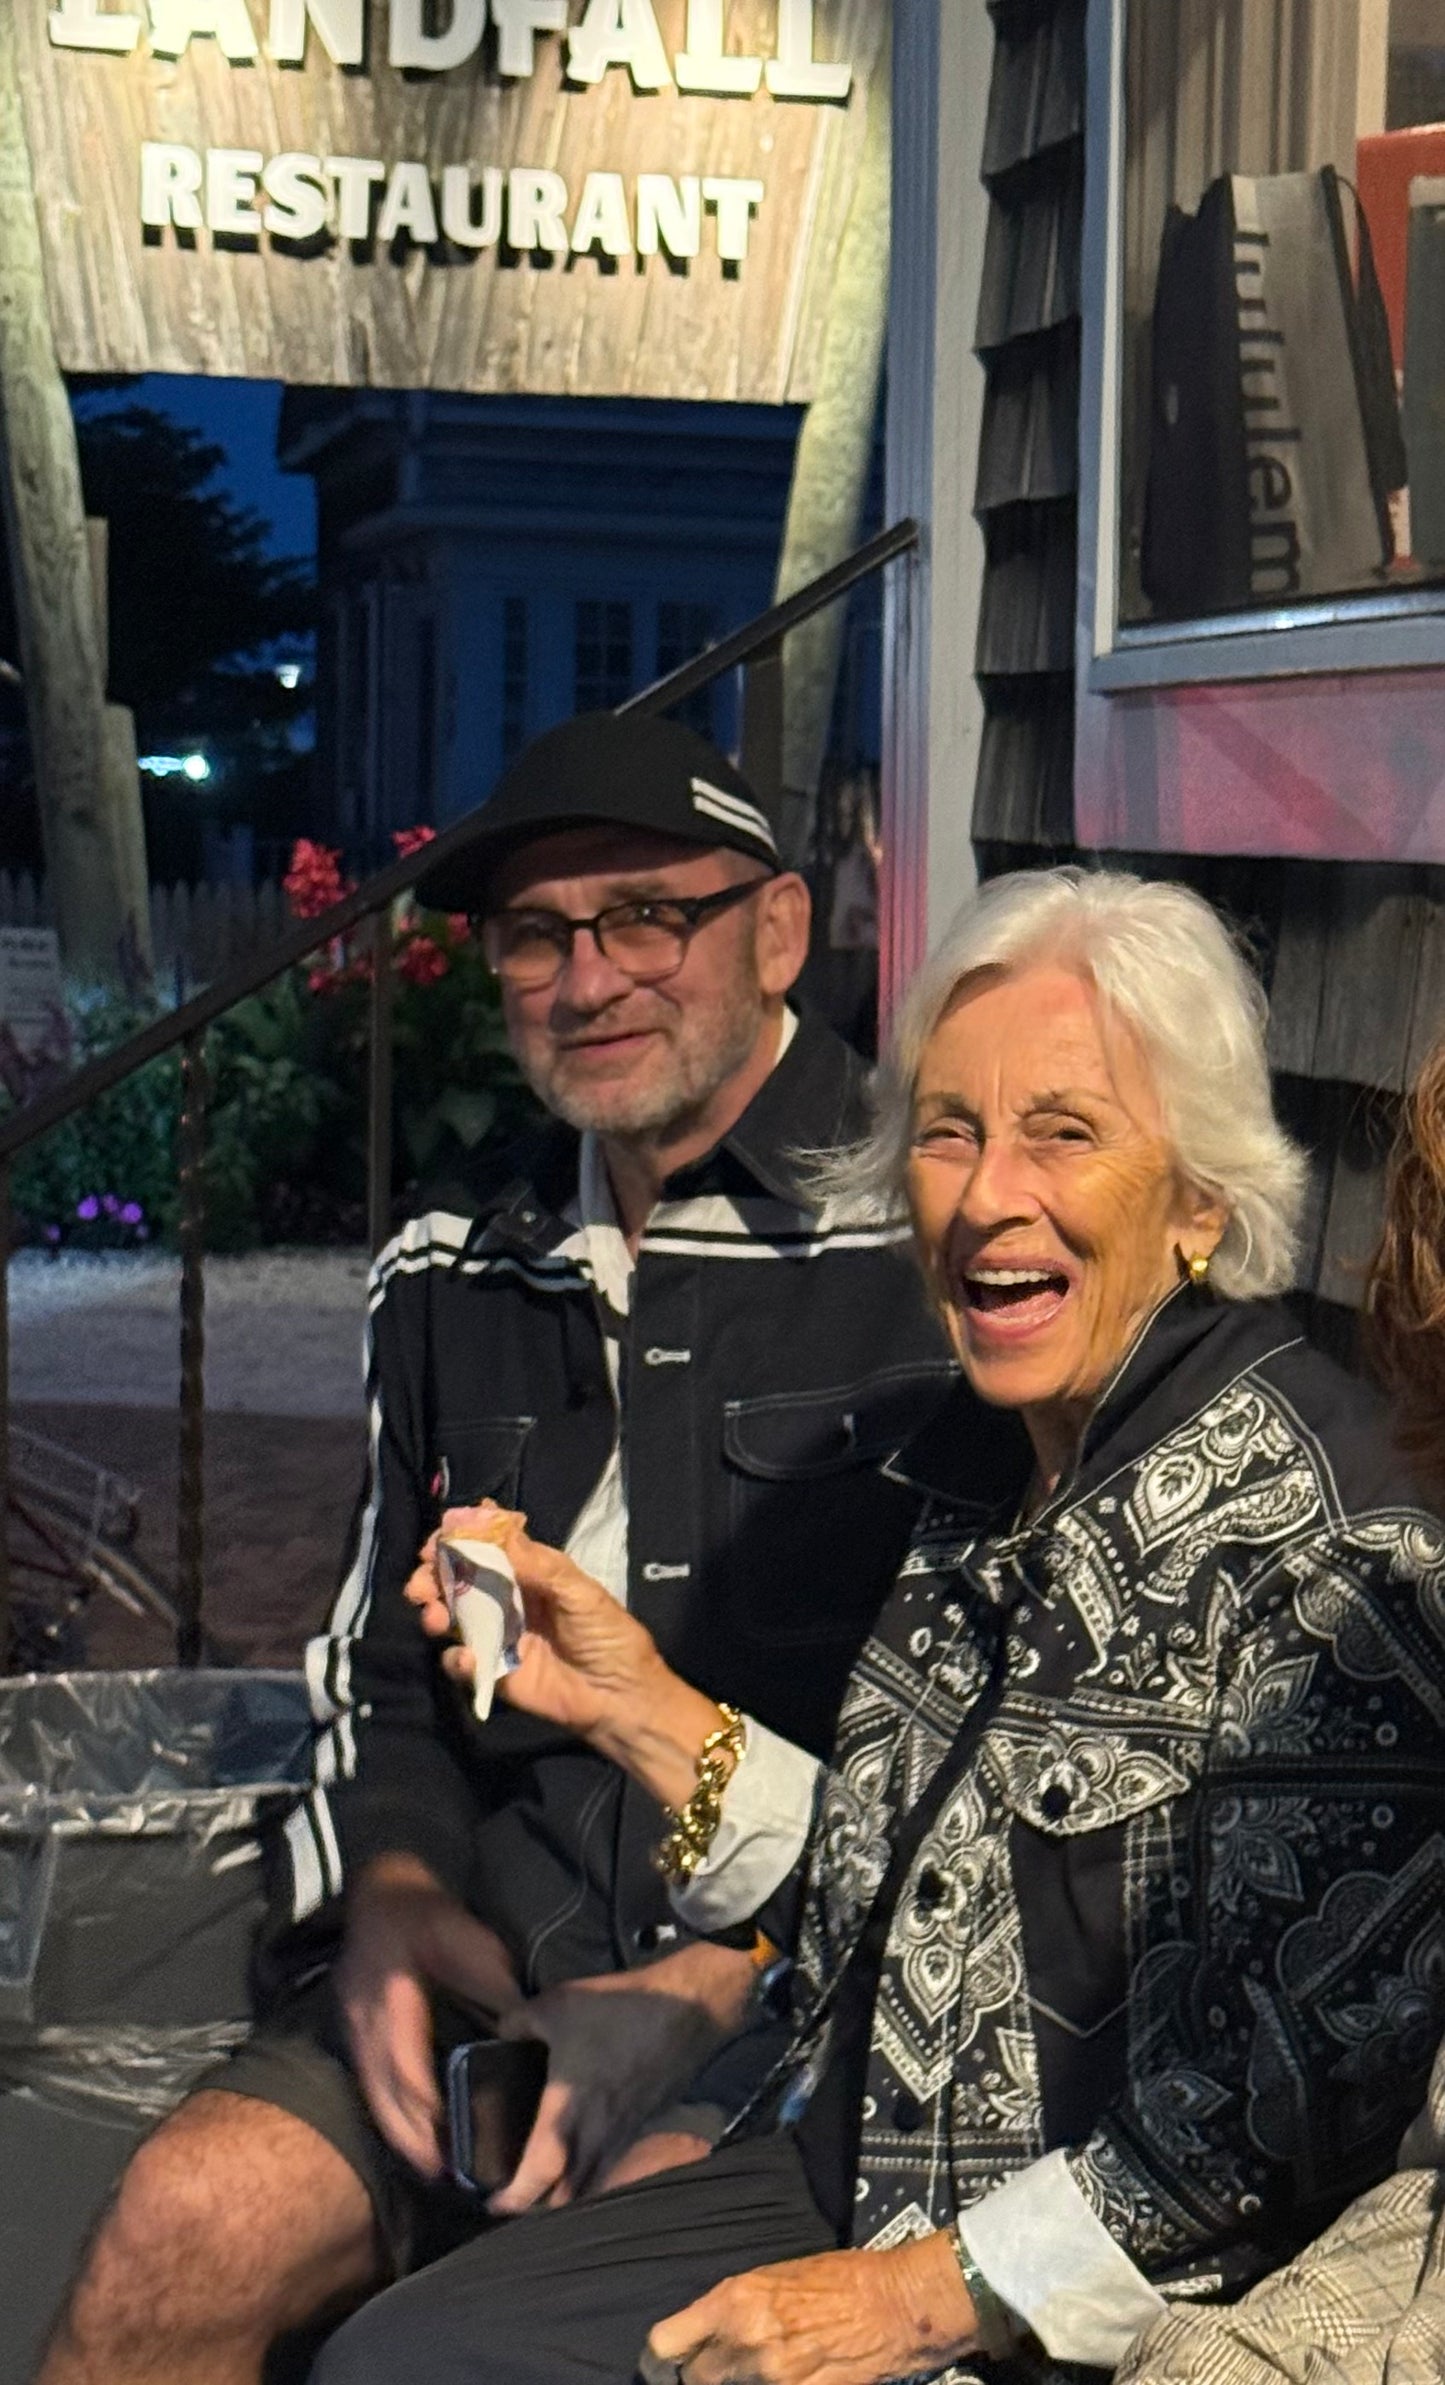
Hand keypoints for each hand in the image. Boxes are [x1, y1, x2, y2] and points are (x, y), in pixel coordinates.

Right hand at [335, 1853, 519, 2175]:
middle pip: (383, 2091)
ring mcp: (354, 2028)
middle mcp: (367, 2019)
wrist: (381, 1892)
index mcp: (394, 1996)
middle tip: (442, 2174)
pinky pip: (368, 2083)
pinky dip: (388, 2113)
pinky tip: (409, 2135)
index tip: (449, 2135)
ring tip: (430, 2168)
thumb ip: (495, 1988)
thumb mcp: (471, 1942)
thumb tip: (526, 2030)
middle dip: (411, 2136)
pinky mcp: (354, 2033)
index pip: (405, 2062)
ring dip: (398, 2133)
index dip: (424, 2104)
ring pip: (372, 2093)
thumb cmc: (430, 1916)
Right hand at [407, 1504, 722, 1808]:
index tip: (439, 1539)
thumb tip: (491, 1521)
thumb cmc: (608, 1636)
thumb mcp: (580, 1592)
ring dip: (434, 1612)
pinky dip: (456, 1659)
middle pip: (458, 1579)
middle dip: (433, 1575)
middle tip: (421, 1581)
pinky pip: (462, 1662)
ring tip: (435, 1617)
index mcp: (530, 1572)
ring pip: (451, 1616)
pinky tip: (467, 1659)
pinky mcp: (493, 1672)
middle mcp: (507, 1599)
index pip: (486, 1546)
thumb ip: (536, 1562)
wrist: (619, 1697)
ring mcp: (497, 1635)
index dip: (458, 1539)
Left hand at [487, 1941, 753, 2214]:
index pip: (537, 2177)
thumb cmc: (617, 2011)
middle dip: (540, 2205)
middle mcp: (596, 2137)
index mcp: (566, 2114)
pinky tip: (586, 2151)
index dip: (513, 2199)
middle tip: (518, 2193)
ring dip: (570, 2193)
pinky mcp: (643, 2125)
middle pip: (566, 2197)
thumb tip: (501, 2032)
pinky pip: (612, 2164)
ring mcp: (624, 2135)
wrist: (685, 2009)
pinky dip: (594, 2172)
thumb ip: (517, 2023)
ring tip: (549, 2182)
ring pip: (592, 2184)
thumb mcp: (554, 2006)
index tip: (492, 2206)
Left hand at [649, 2234, 977, 2384]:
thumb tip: (712, 2332)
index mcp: (734, 2300)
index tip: (669, 2362)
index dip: (662, 2358)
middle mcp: (745, 2341)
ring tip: (761, 2370)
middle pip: (695, 2378)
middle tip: (721, 2367)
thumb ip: (738, 2308)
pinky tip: (789, 2377)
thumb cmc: (843, 2279)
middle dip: (704, 2375)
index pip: (665, 2343)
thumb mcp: (778, 2277)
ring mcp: (773, 2377)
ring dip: (739, 2384)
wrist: (897, 2304)